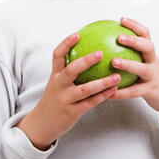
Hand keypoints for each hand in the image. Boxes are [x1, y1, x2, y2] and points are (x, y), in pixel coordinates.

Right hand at [16, 32, 120, 149]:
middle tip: (101, 53)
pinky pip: (91, 102)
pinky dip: (103, 95)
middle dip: (86, 61)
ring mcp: (65, 99)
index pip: (57, 55)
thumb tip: (88, 49)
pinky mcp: (73, 112)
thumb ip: (69, 69)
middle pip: (71, 70)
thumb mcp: (57, 82)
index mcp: (55, 75)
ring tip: (117, 76)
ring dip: (103, 82)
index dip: (66, 44)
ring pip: (86, 89)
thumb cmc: (55, 98)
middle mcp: (58, 85)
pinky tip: (115, 90)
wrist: (41, 124)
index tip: (77, 34)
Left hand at [110, 17, 158, 139]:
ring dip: (128, 64)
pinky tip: (109, 92)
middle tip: (119, 37)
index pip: (145, 34)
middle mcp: (153, 62)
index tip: (121, 19)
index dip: (134, 25)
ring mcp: (153, 76)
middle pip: (148, 47)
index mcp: (150, 53)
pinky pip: (134, 91)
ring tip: (113, 61)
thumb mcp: (145, 62)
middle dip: (134, 41)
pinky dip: (121, 92)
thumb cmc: (152, 76)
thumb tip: (105, 42)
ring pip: (142, 69)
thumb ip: (131, 53)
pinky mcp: (150, 91)